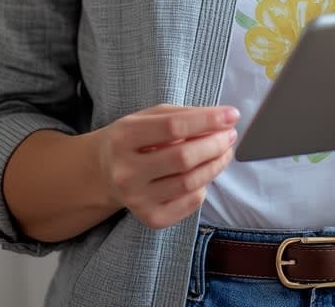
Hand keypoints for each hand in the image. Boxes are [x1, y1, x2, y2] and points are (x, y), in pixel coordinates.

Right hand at [96, 103, 237, 229]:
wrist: (104, 173)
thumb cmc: (134, 138)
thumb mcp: (149, 116)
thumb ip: (183, 115)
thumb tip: (223, 119)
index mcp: (124, 137)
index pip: (173, 127)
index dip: (207, 120)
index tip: (231, 115)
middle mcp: (127, 171)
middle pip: (183, 158)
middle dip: (215, 144)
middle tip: (230, 136)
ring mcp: (137, 199)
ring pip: (190, 183)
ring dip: (216, 165)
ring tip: (225, 152)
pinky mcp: (150, 219)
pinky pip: (189, 203)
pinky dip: (204, 186)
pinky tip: (204, 173)